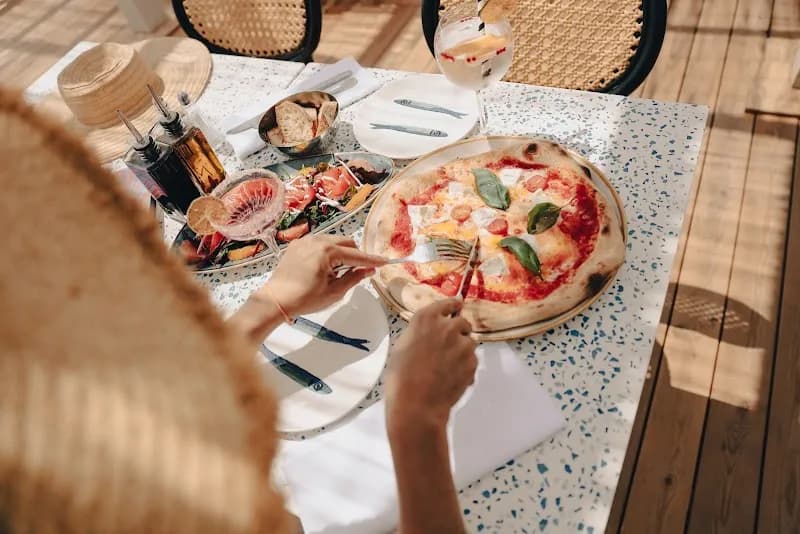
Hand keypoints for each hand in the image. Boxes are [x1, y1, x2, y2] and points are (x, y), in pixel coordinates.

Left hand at [260, 234, 385, 316]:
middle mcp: (316, 240)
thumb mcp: (334, 292)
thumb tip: (369, 270)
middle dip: (355, 255)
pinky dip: (326, 252)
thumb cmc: (305, 298)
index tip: (385, 262)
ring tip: (337, 272)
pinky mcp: (296, 245)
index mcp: (327, 251)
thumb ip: (354, 278)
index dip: (371, 260)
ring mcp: (304, 241)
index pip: (356, 255)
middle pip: (346, 242)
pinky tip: (323, 268)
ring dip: (340, 253)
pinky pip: (318, 243)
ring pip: (332, 241)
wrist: (276, 300)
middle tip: (357, 271)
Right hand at [385, 299, 477, 432]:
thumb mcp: (402, 346)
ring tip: (446, 367)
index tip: (457, 307)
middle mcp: (447, 326)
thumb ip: (420, 332)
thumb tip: (429, 333)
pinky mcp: (472, 361)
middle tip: (448, 346)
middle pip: (462, 322)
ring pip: (469, 342)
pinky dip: (465, 367)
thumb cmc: (401, 378)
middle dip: (458, 332)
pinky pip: (472, 360)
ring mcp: (462, 344)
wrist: (416, 404)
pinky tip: (451, 378)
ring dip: (462, 351)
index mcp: (426, 318)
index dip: (453, 306)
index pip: (448, 303)